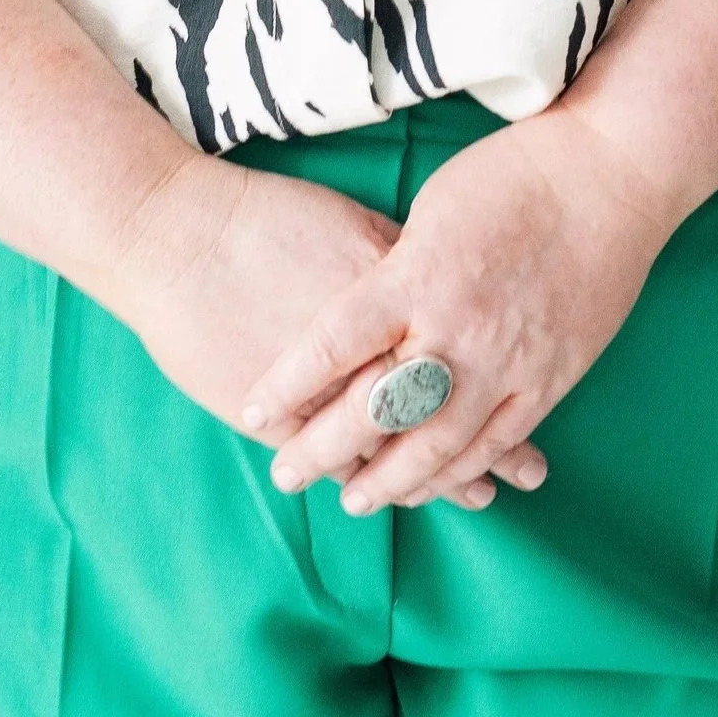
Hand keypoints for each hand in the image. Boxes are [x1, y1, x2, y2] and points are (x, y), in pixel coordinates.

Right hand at [106, 155, 520, 510]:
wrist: (177, 238)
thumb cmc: (262, 219)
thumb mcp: (350, 225)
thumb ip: (403, 262)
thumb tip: (449, 279)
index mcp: (396, 294)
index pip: (467, 352)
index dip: (507, 387)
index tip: (540, 407)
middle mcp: (372, 351)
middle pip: (448, 409)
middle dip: (492, 448)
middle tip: (531, 474)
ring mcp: (326, 392)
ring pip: (400, 448)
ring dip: (442, 476)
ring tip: (484, 496)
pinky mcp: (284, 418)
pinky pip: (343, 461)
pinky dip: (376, 478)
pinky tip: (401, 493)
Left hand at [238, 106, 682, 514]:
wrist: (612, 174)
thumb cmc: (515, 173)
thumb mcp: (432, 206)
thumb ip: (395, 269)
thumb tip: (367, 312)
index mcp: (416, 276)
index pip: (333, 343)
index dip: (289, 384)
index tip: (255, 410)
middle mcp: (456, 327)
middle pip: (375, 408)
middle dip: (324, 448)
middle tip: (286, 473)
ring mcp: (507, 359)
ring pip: (437, 443)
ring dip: (390, 480)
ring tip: (353, 500)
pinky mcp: (551, 377)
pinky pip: (497, 441)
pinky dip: (461, 471)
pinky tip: (434, 486)